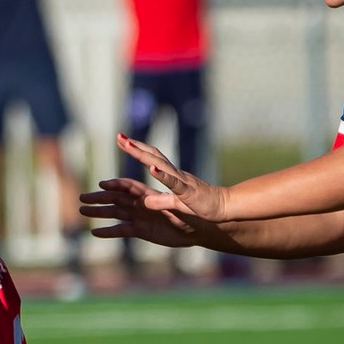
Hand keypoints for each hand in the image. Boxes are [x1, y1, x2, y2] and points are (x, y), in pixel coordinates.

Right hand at [77, 177, 199, 247]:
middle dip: (99, 198)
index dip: (116, 185)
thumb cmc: (194, 210)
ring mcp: (140, 217)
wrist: (202, 226)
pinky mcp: (142, 230)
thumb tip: (147, 201)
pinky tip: (95, 233)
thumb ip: (164, 202)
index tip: (102, 184)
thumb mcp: (181, 205)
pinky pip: (122, 230)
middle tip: (82, 198)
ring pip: (115, 213)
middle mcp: (141, 203)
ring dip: (99, 212)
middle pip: (116, 198)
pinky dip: (109, 231)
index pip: (129, 186)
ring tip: (82, 211)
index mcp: (150, 194)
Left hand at [113, 132, 228, 222]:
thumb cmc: (202, 205)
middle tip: (119, 137)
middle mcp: (175, 174)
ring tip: (129, 145)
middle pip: (152, 155)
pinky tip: (152, 168)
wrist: (224, 207)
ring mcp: (181, 181)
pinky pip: (174, 182)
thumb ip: (161, 201)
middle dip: (135, 146)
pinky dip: (162, 174)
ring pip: (160, 164)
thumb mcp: (176, 204)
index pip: (152, 158)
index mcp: (172, 176)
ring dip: (144, 154)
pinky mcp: (187, 191)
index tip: (122, 140)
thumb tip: (145, 201)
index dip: (137, 149)